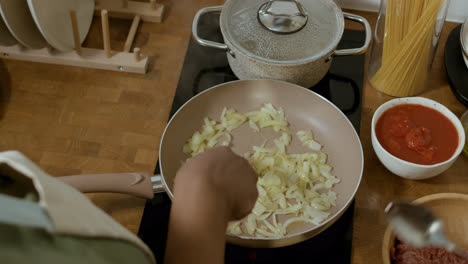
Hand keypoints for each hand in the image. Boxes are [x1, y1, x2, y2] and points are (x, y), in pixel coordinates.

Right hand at [165, 147, 257, 263]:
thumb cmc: (191, 181)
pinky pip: (246, 203)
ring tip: (222, 207)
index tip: (214, 183)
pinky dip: (239, 209)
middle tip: (219, 195)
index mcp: (223, 152)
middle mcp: (240, 161)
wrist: (203, 197)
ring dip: (237, 196)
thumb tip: (203, 176)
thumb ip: (202, 170)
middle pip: (238, 173)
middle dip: (231, 183)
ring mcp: (250, 177)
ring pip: (245, 188)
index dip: (220, 174)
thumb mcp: (190, 169)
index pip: (225, 162)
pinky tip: (227, 213)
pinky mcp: (254, 194)